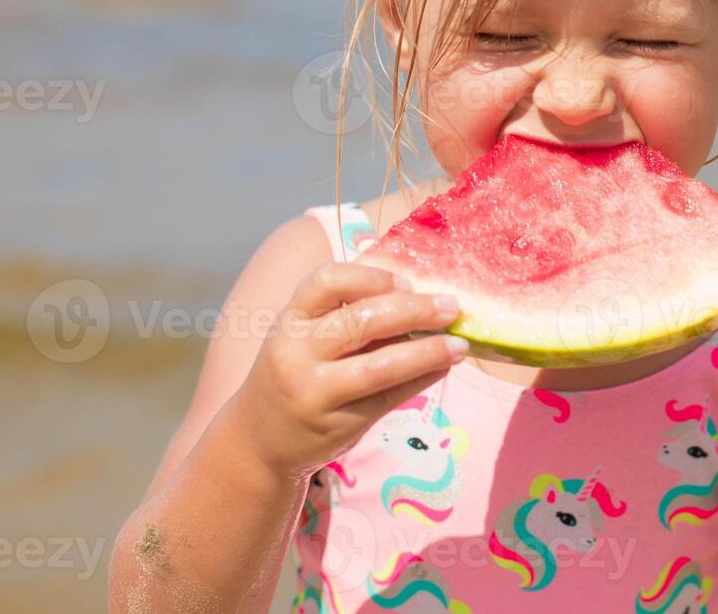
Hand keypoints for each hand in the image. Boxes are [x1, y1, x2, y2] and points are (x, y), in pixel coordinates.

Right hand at [233, 263, 464, 476]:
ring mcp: (314, 392)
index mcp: (289, 319)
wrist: (257, 440)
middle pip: (362, 321)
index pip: (327, 281)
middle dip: (415, 311)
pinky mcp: (336, 425)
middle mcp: (295, 353)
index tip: (406, 282)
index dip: (372, 277)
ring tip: (460, 344)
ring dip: (427, 351)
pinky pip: (388, 397)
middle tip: (451, 307)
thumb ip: (346, 315)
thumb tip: (419, 294)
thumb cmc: (294, 373)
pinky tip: (443, 366)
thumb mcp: (304, 337)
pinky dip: (421, 379)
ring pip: (380, 366)